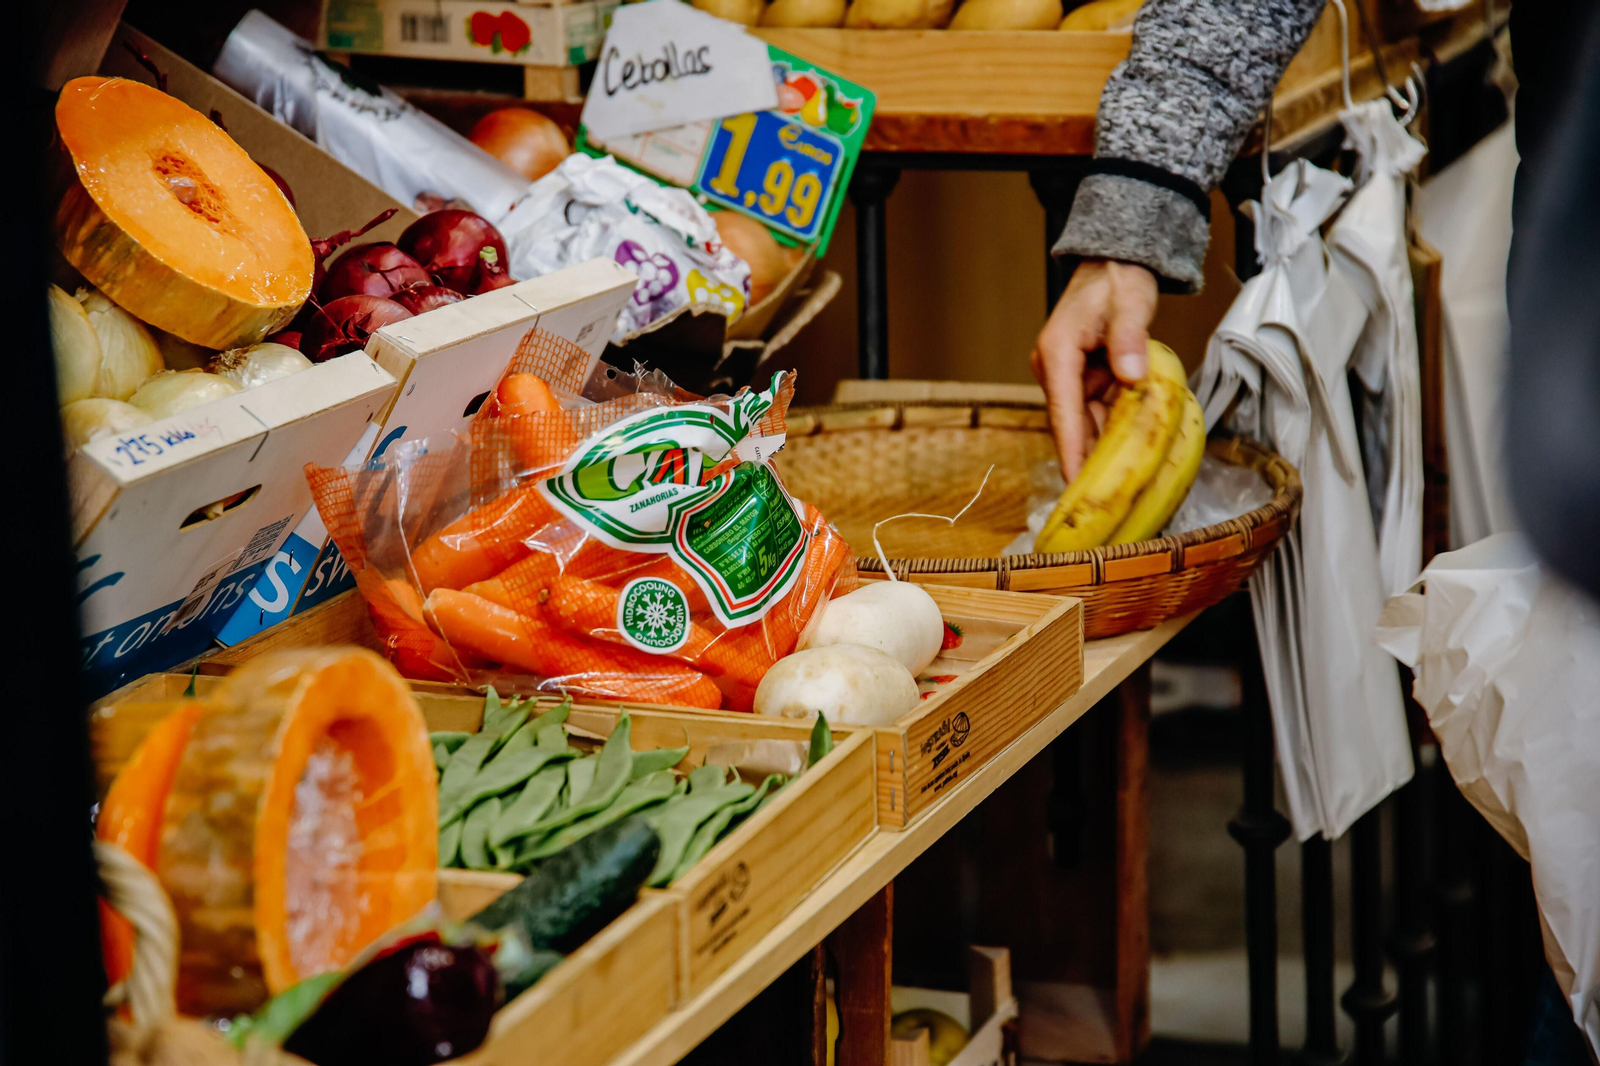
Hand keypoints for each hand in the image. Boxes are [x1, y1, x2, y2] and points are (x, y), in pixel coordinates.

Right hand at [1030, 259, 1158, 478]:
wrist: (1113, 264)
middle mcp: (1055, 370)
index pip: (1063, 413)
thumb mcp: (1129, 305)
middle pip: (1073, 425)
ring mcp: (1069, 377)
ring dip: (1107, 443)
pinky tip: (1132, 447)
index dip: (1070, 452)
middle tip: (1108, 495)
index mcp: (1057, 355)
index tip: (1076, 484)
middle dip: (1091, 457)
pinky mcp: (1083, 379)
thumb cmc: (1116, 281)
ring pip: (1087, 421)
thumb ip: (1130, 339)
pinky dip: (1115, 426)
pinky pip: (1099, 411)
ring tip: (1124, 478)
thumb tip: (1131, 375)